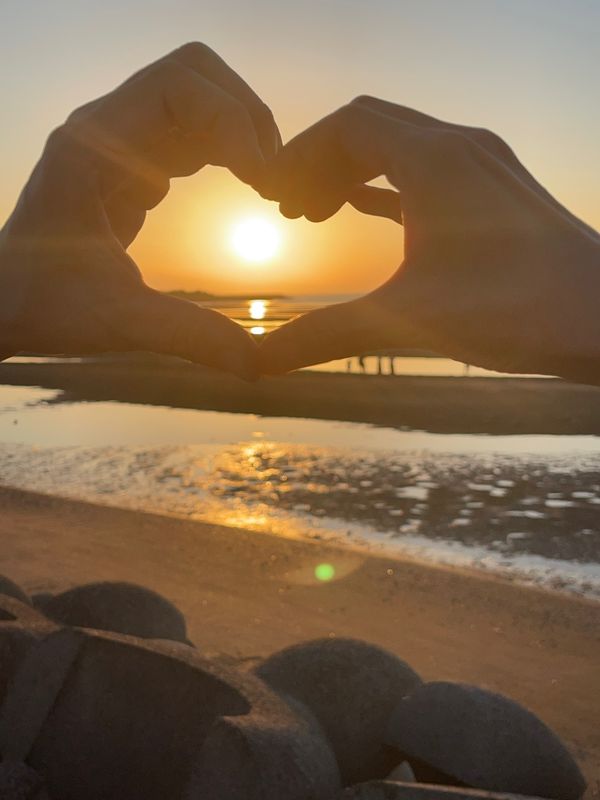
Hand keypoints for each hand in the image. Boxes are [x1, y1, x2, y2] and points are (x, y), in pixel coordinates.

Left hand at [0, 44, 280, 378]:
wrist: (7, 302)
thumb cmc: (44, 306)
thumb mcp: (118, 322)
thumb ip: (189, 336)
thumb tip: (258, 365)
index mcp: (91, 148)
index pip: (177, 87)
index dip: (232, 122)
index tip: (261, 181)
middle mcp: (104, 129)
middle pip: (194, 74)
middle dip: (244, 115)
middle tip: (269, 177)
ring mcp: (119, 141)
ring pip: (197, 97)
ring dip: (241, 131)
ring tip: (266, 185)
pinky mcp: (132, 162)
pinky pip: (192, 131)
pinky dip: (228, 149)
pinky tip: (246, 188)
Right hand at [259, 97, 599, 383]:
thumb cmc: (517, 310)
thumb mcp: (406, 318)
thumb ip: (325, 335)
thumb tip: (257, 364)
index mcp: (434, 159)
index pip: (347, 125)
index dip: (299, 156)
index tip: (271, 196)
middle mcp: (461, 147)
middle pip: (371, 127)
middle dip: (320, 162)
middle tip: (288, 211)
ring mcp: (485, 167)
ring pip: (401, 144)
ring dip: (353, 171)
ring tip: (316, 215)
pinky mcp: (498, 193)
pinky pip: (428, 169)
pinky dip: (387, 184)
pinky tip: (366, 211)